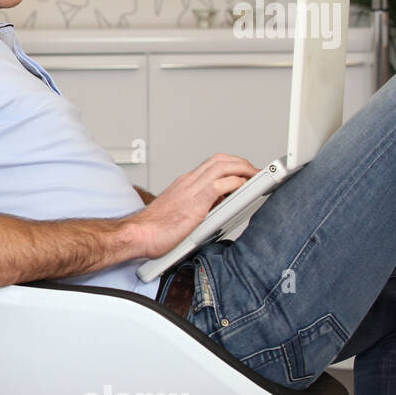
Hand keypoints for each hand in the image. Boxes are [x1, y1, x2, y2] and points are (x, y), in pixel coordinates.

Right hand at [128, 154, 259, 258]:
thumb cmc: (154, 228)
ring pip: (223, 166)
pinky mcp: (194, 203)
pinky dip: (236, 183)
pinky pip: (220, 185)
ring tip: (257, 177)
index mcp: (184, 184)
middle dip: (242, 163)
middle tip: (256, 172)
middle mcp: (188, 182)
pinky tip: (244, 188)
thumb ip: (196, 205)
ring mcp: (191, 190)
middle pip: (221, 160)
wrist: (138, 234)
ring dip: (244, 169)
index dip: (233, 165)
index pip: (212, 164)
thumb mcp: (178, 211)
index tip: (245, 172)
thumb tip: (216, 208)